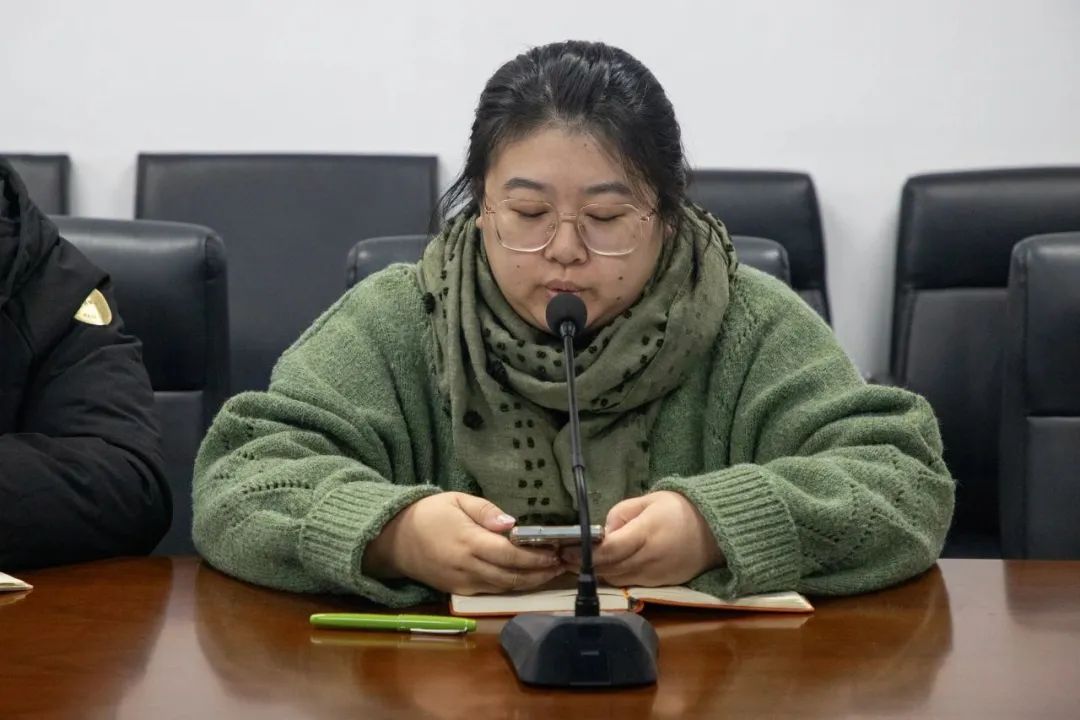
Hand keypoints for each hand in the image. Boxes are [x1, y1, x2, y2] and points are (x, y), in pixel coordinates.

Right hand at [362, 492, 564, 594]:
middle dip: (540, 573)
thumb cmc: (429, 514)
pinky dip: (512, 586)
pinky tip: (526, 577)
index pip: (510, 555)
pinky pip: (491, 590)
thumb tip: (512, 524)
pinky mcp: (458, 591)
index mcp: (468, 542)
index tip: (555, 551)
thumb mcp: (457, 500)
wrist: (394, 538)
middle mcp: (467, 567)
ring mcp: (462, 583)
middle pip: (512, 576)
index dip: (535, 557)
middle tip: (561, 564)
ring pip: (504, 587)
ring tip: (551, 572)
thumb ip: (486, 511)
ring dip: (530, 582)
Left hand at [561, 491, 724, 586]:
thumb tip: (603, 533)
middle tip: (565, 556)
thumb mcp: (649, 500)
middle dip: (585, 564)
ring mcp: (655, 575)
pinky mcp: (660, 584)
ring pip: (616, 579)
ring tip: (582, 561)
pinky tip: (607, 566)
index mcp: (646, 534)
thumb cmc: (680, 509)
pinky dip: (616, 576)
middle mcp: (649, 559)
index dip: (583, 553)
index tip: (564, 549)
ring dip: (599, 572)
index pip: (608, 550)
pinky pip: (630, 583)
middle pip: (608, 568)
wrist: (717, 531)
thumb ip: (621, 514)